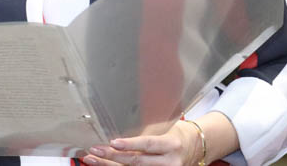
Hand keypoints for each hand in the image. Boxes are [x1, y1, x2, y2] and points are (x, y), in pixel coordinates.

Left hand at [82, 122, 202, 165]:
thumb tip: (121, 125)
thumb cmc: (177, 133)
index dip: (130, 144)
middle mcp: (169, 162)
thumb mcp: (167, 126)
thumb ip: (148, 130)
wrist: (194, 148)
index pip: (148, 144)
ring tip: (92, 159)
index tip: (113, 142)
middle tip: (95, 150)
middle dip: (112, 156)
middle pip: (137, 162)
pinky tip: (105, 165)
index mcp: (171, 145)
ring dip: (109, 165)